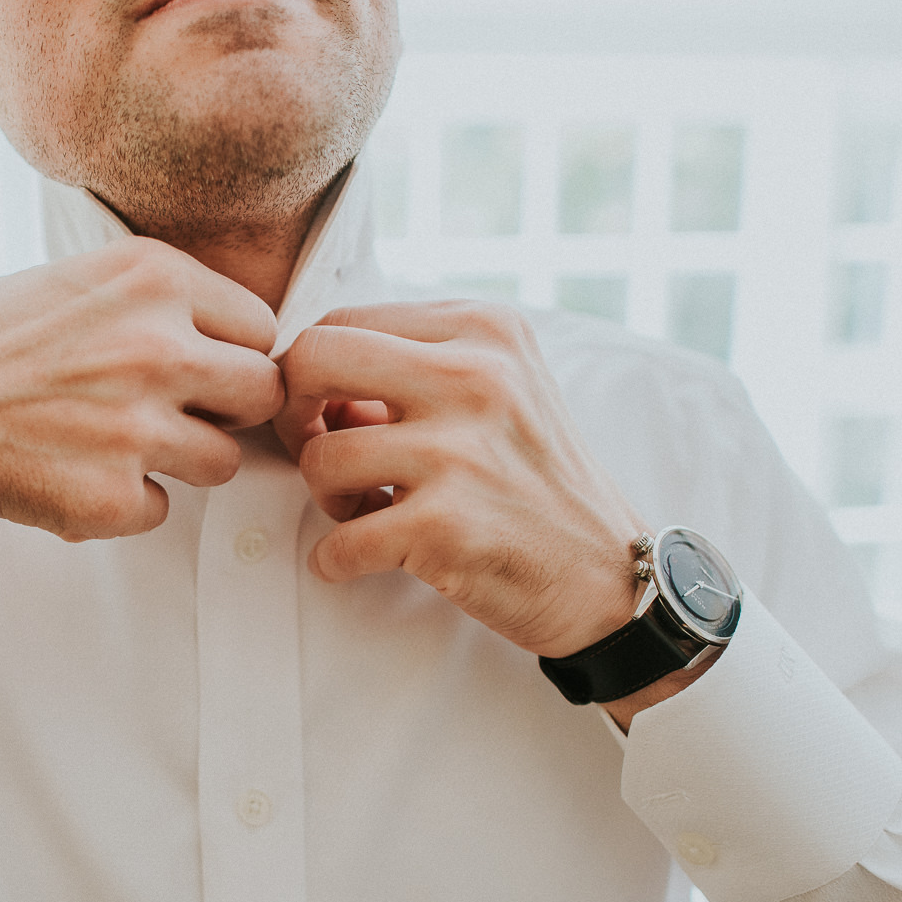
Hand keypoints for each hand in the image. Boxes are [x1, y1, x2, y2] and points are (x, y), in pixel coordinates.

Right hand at [0, 238, 282, 540]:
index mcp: (150, 277)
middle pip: (264, 394)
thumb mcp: (70, 276)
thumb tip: (227, 333)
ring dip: (180, 463)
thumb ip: (153, 299)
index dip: (232, 352)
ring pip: (224, 462)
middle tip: (176, 413)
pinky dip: (126, 504)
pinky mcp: (111, 497)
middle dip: (228, 410)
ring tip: (114, 445)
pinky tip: (73, 475)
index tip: (198, 366)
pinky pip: (162, 510)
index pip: (260, 326)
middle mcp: (155, 346)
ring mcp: (136, 427)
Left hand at [276, 300, 650, 661]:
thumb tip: (311, 377)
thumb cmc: (537, 484)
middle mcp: (475, 377)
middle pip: (312, 360)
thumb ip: (414, 368)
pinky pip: (338, 541)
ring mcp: (459, 453)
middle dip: (294, 415)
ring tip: (365, 511)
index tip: (331, 417)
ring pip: (320, 457)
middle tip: (320, 451)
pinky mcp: (445, 527)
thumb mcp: (499, 391)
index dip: (313, 375)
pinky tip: (365, 559)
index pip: (341, 322)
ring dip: (326, 496)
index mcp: (484, 330)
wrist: (607, 579)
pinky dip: (335, 560)